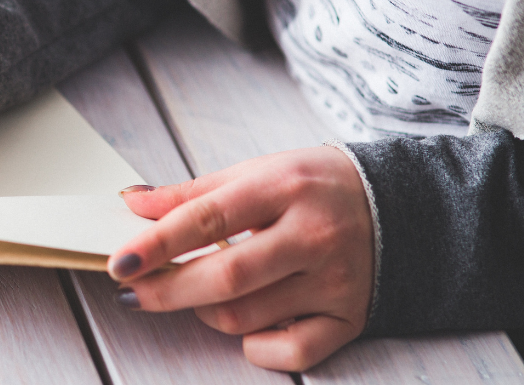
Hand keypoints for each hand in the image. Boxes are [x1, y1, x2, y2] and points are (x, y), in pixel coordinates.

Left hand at [108, 146, 373, 370]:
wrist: (403, 204)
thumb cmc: (315, 186)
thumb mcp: (256, 171)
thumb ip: (192, 192)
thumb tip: (133, 204)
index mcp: (284, 187)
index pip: (207, 218)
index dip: (156, 244)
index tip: (120, 262)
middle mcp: (313, 235)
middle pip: (225, 277)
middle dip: (167, 290)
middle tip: (132, 292)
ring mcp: (335, 281)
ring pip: (247, 317)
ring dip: (204, 312)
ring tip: (196, 293)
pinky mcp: (350, 318)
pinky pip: (291, 351)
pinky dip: (255, 346)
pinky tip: (245, 326)